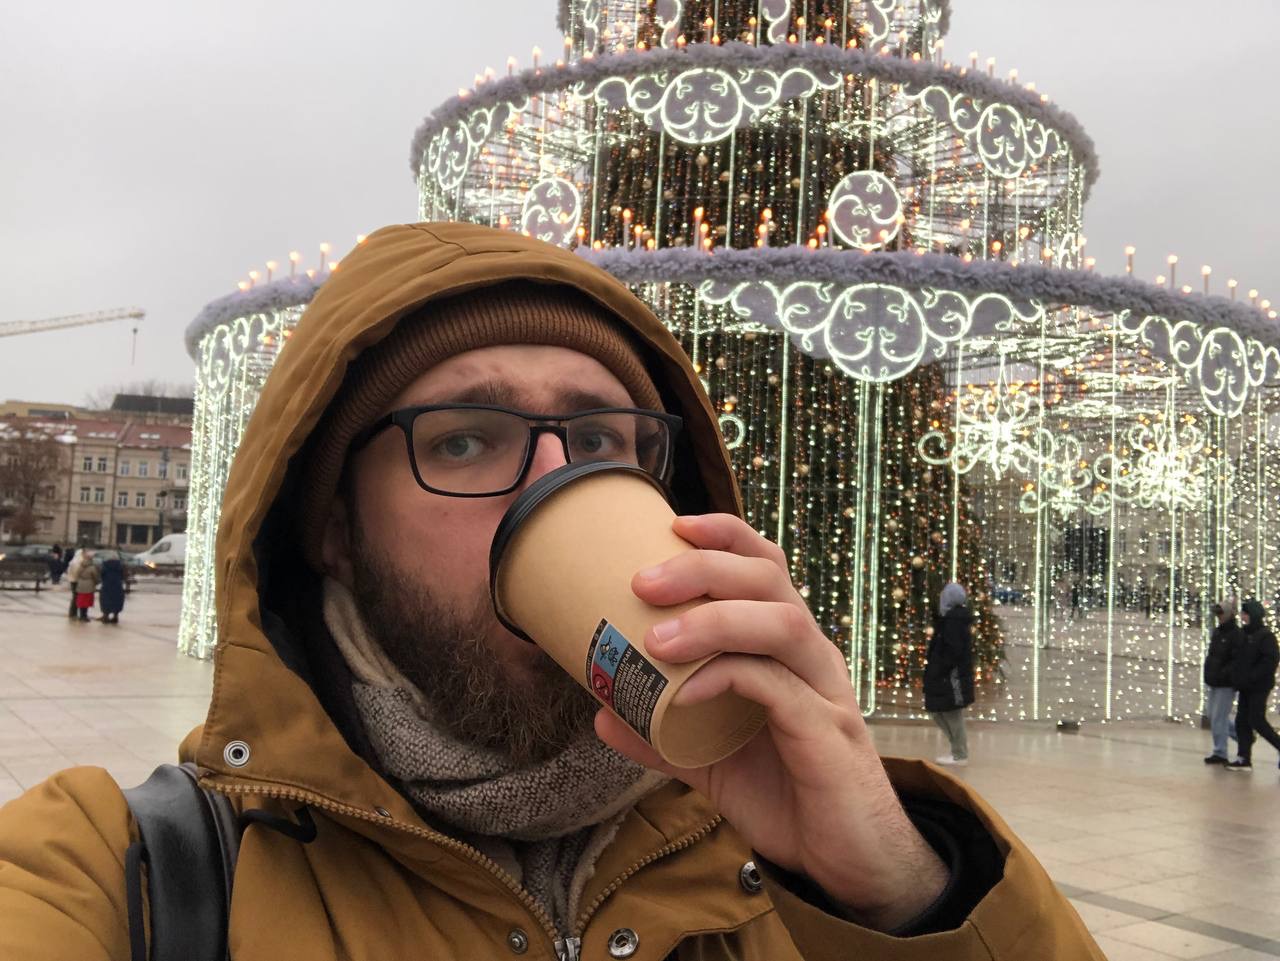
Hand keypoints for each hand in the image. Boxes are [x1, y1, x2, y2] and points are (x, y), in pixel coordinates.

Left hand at [593, 513, 947, 931]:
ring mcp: (823, 690)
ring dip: (714, 620)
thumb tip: (601, 712)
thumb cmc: (786, 796)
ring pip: (780, 622)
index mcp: (787, 647)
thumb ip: (661, 732)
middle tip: (643, 581)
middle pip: (769, 578)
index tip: (673, 524)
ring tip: (657, 637)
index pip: (765, 566)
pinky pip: (778, 688)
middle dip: (704, 567)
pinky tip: (687, 692)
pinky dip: (728, 678)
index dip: (724, 536)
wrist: (847, 863)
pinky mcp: (826, 733)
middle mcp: (811, 655)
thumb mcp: (709, 759)